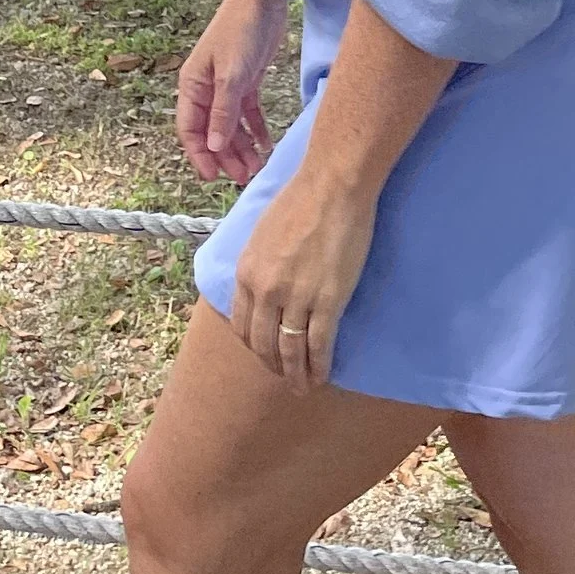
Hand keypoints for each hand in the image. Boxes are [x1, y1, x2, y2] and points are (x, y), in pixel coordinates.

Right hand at [176, 0, 288, 183]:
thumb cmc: (241, 30)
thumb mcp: (232, 74)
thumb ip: (223, 112)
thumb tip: (213, 147)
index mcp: (193, 86)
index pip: (190, 130)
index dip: (200, 155)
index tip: (213, 178)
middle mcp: (206, 89)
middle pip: (212, 132)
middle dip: (226, 156)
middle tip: (243, 177)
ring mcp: (227, 86)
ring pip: (231, 126)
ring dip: (242, 147)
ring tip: (257, 167)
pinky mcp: (247, 81)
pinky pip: (248, 113)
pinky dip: (256, 130)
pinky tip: (266, 145)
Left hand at [229, 165, 375, 387]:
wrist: (332, 187)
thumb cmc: (299, 200)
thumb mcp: (261, 234)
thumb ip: (258, 263)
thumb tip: (260, 282)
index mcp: (247, 273)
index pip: (242, 325)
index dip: (253, 345)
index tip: (264, 353)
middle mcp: (266, 291)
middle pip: (263, 343)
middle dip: (272, 364)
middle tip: (283, 376)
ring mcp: (297, 299)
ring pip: (290, 350)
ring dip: (294, 373)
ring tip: (301, 387)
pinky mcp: (328, 302)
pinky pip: (319, 344)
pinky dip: (318, 366)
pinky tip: (320, 376)